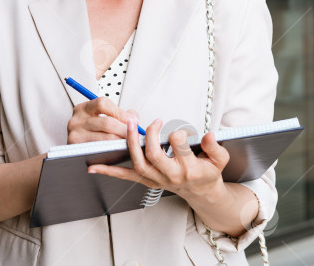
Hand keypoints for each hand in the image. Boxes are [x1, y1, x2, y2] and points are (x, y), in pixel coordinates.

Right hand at [67, 98, 138, 143]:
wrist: (77, 150)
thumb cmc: (93, 132)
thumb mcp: (103, 117)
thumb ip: (121, 114)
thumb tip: (133, 119)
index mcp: (84, 108)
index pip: (103, 104)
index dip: (120, 112)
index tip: (132, 120)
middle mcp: (77, 120)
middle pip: (106, 122)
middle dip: (124, 129)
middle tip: (133, 133)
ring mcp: (75, 135)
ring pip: (105, 138)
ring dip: (120, 141)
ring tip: (129, 142)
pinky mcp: (76, 149)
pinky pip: (99, 150)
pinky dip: (111, 150)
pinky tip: (118, 150)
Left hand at [88, 118, 230, 202]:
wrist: (201, 192)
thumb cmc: (208, 172)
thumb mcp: (220, 159)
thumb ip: (215, 147)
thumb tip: (208, 135)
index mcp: (188, 168)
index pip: (178, 144)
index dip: (177, 133)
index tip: (180, 130)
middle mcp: (170, 175)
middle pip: (154, 154)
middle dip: (150, 134)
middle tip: (154, 122)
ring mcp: (156, 179)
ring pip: (138, 163)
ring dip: (130, 143)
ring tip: (127, 124)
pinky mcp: (146, 180)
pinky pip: (125, 176)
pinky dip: (109, 171)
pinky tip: (93, 166)